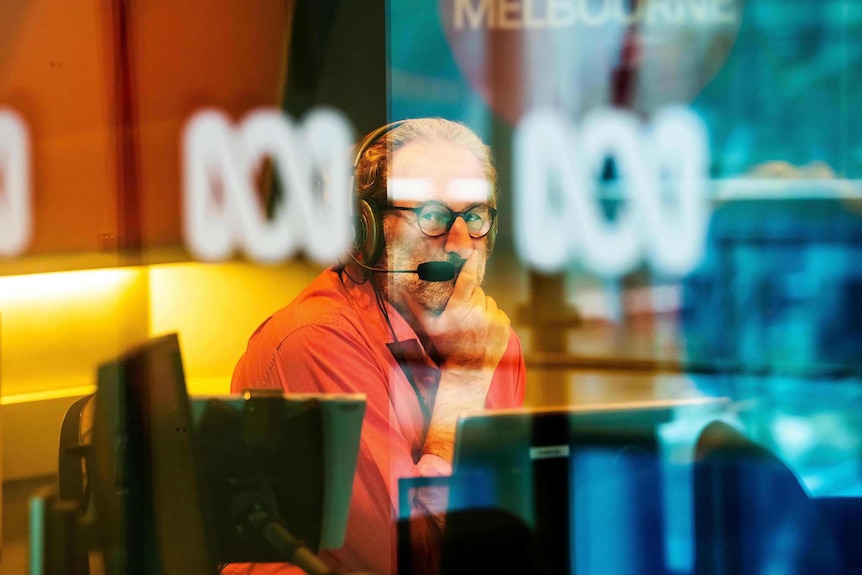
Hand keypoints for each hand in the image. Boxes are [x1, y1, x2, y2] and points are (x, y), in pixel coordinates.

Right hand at [418, 251, 510, 373]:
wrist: (468, 371)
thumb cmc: (446, 348)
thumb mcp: (428, 327)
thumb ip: (414, 306)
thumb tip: (399, 288)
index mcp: (459, 307)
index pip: (468, 277)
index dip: (470, 262)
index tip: (472, 251)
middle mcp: (478, 310)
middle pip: (477, 291)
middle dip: (471, 298)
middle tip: (463, 315)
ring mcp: (493, 318)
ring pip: (488, 301)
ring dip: (482, 308)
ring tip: (473, 325)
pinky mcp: (504, 325)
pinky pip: (498, 313)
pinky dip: (492, 318)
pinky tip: (483, 330)